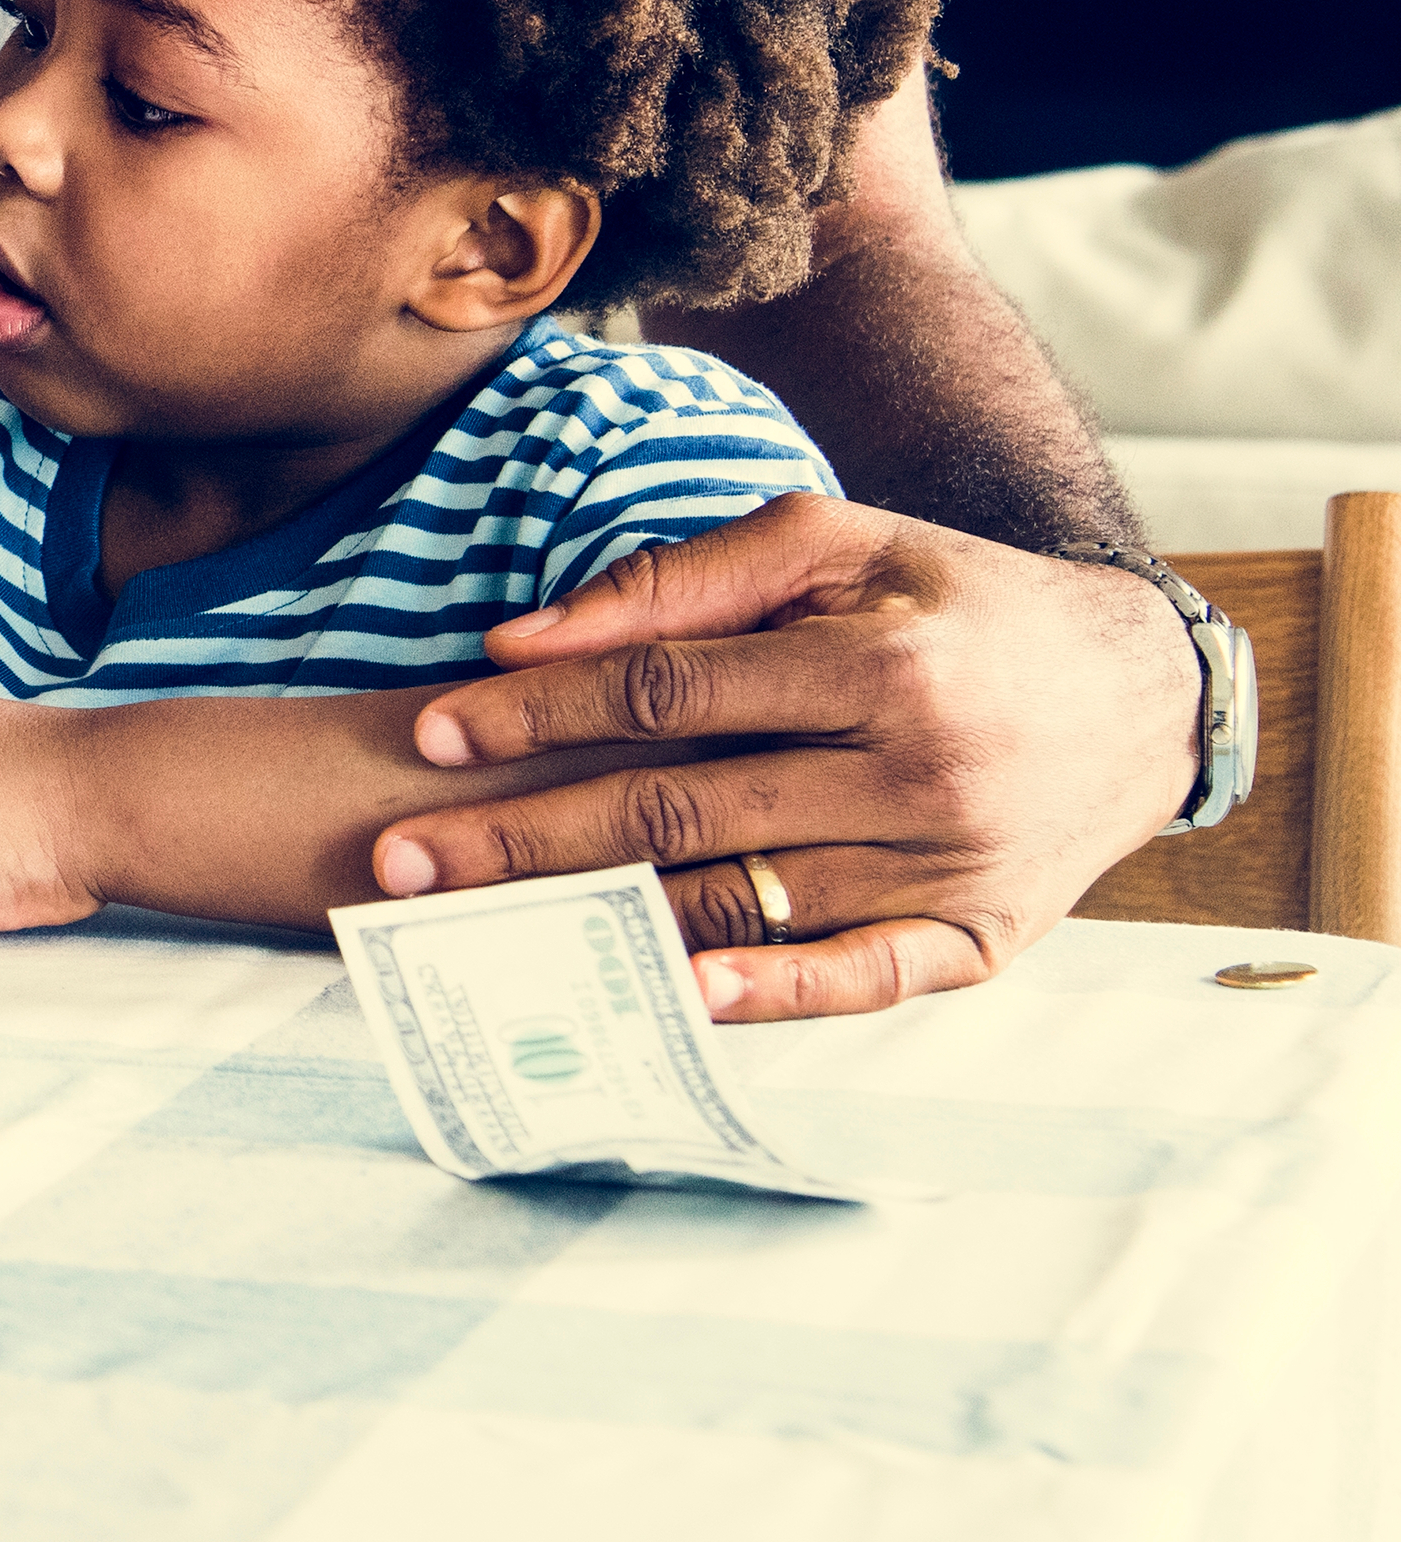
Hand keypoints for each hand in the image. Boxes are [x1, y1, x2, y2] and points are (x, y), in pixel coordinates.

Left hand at [378, 494, 1190, 1021]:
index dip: (540, 712)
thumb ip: (682, 580)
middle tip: (400, 861)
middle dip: (524, 836)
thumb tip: (522, 638)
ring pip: (745, 899)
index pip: (665, 692)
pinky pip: (859, 980)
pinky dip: (767, 997)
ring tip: (479, 934)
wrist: (1141, 690)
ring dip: (601, 921)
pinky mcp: (980, 940)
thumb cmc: (953, 601)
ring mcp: (948, 865)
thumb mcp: (840, 543)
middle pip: (678, 808)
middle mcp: (914, 771)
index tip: (434, 733)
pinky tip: (671, 998)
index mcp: (876, 663)